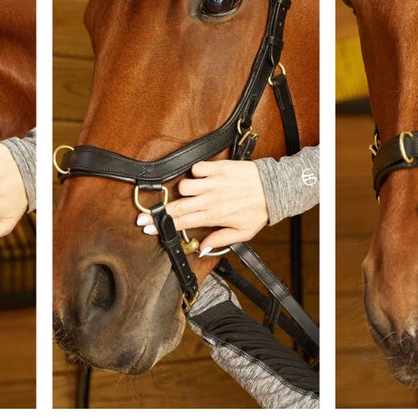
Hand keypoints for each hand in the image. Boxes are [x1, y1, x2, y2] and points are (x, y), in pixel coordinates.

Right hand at [136, 160, 267, 254]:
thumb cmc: (259, 210)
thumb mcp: (243, 233)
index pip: (181, 223)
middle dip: (158, 213)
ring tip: (192, 193)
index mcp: (214, 217)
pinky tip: (202, 177)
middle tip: (144, 216)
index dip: (162, 226)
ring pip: (184, 186)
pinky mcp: (218, 168)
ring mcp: (213, 183)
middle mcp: (210, 200)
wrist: (273, 188)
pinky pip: (196, 168)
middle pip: (177, 207)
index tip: (147, 227)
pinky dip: (195, 172)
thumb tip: (202, 248)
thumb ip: (220, 240)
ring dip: (184, 190)